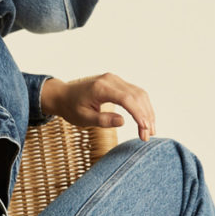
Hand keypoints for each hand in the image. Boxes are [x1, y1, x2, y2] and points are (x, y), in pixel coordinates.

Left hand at [41, 74, 156, 141]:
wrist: (64, 95)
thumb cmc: (71, 108)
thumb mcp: (83, 118)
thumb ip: (102, 120)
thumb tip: (123, 122)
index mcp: (101, 88)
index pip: (127, 99)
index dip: (138, 114)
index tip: (145, 129)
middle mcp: (111, 80)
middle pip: (137, 96)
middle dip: (146, 116)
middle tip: (148, 136)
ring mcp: (115, 79)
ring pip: (140, 94)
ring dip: (147, 112)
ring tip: (150, 130)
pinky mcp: (118, 83)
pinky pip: (135, 93)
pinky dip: (143, 106)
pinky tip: (146, 120)